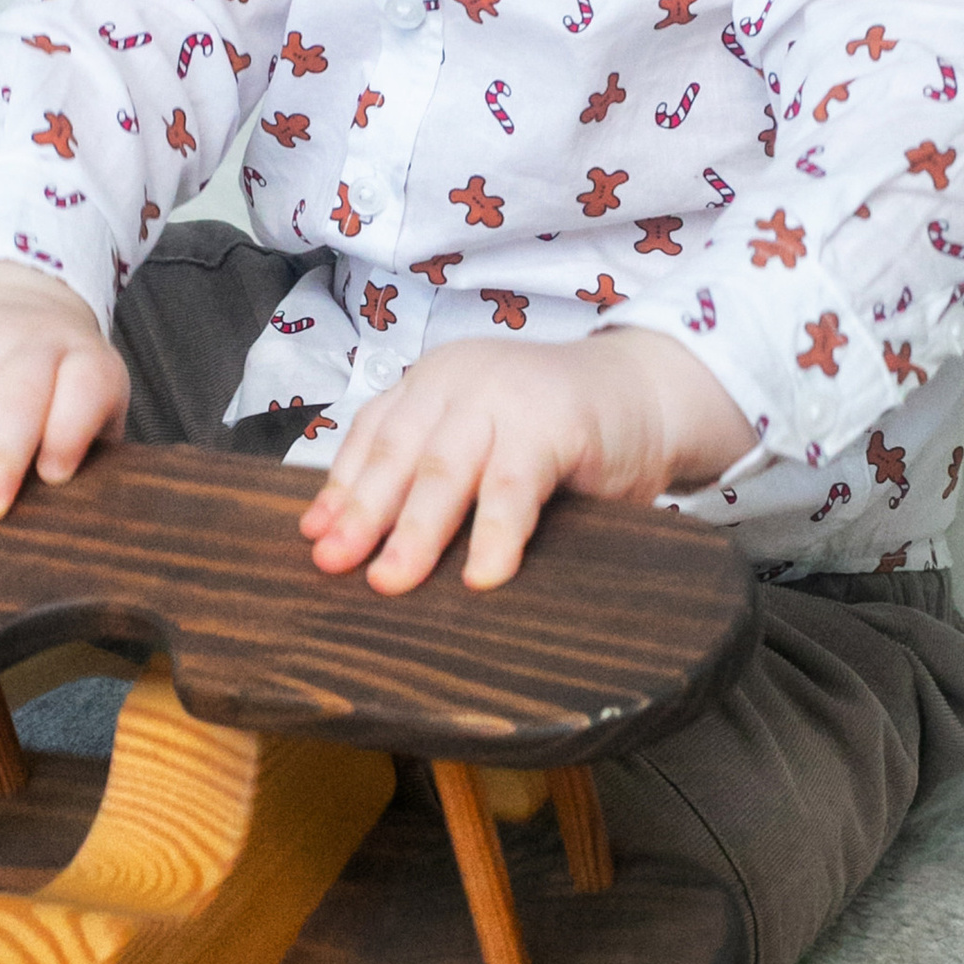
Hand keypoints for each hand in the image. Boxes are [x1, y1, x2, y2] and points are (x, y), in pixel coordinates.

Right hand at [0, 262, 128, 534]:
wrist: (11, 297)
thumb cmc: (60, 384)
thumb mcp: (94, 402)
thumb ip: (91, 452)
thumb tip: (69, 521)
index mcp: (83, 361)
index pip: (84, 389)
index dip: (70, 430)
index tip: (54, 476)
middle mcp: (28, 345)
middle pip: (15, 400)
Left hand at [298, 331, 757, 594]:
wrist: (649, 391)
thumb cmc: (557, 428)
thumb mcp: (482, 441)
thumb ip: (432, 471)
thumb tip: (356, 539)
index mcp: (432, 383)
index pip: (371, 437)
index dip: (340, 490)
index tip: (314, 538)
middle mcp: (458, 381)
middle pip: (397, 456)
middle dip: (362, 516)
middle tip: (333, 567)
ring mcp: (504, 397)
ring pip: (444, 472)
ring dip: (414, 533)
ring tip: (392, 582)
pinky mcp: (555, 423)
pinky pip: (514, 487)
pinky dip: (495, 535)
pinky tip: (483, 577)